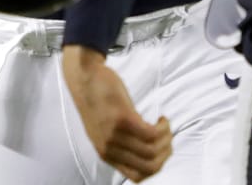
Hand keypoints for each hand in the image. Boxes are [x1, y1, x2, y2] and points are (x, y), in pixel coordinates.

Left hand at [62, 46, 171, 181]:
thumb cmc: (99, 101)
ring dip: (168, 139)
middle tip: (167, 137)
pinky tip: (161, 118)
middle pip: (150, 167)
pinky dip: (164, 128)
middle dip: (166, 154)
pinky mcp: (122, 119)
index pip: (138, 177)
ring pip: (154, 151)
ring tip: (165, 125)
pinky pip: (152, 134)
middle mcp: (109, 149)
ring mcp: (115, 135)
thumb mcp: (105, 131)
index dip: (156, 167)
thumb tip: (149, 152)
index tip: (161, 149)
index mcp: (106, 155)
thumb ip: (121, 145)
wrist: (83, 77)